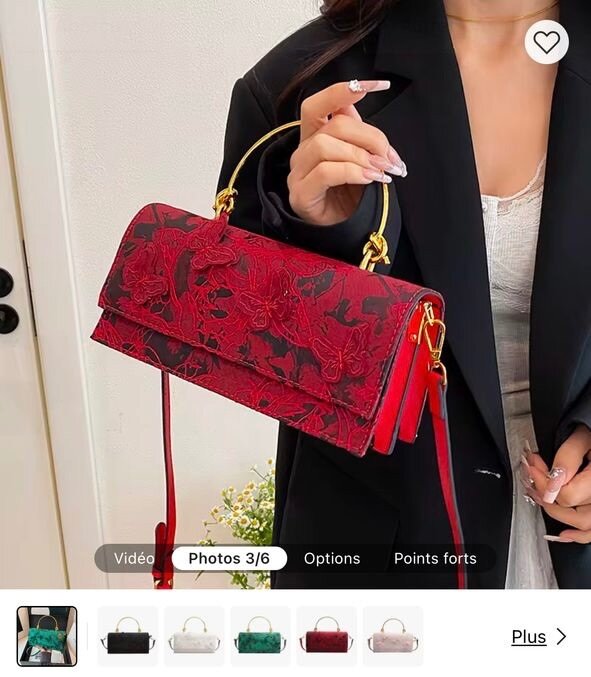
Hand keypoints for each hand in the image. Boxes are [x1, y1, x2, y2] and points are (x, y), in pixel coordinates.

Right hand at [288, 80, 406, 225]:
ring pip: (325, 145)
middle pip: (333, 124)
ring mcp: (298, 173)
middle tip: (390, 158)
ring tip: (382, 172)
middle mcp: (302, 151)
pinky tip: (369, 180)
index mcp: (315, 136)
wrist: (340, 233)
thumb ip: (357, 135)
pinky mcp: (301, 194)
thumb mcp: (359, 161)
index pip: (320, 103)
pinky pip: (325, 171)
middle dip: (370, 137)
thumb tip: (359, 106)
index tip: (379, 85)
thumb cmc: (350, 197)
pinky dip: (352, 171)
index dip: (345, 90)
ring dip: (361, 155)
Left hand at [522, 426, 590, 542]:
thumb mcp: (583, 436)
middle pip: (569, 507)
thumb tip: (553, 480)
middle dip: (543, 491)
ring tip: (538, 495)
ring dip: (556, 512)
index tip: (531, 465)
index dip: (543, 482)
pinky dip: (579, 536)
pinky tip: (563, 533)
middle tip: (531, 473)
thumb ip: (568, 456)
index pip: (566, 494)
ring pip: (582, 523)